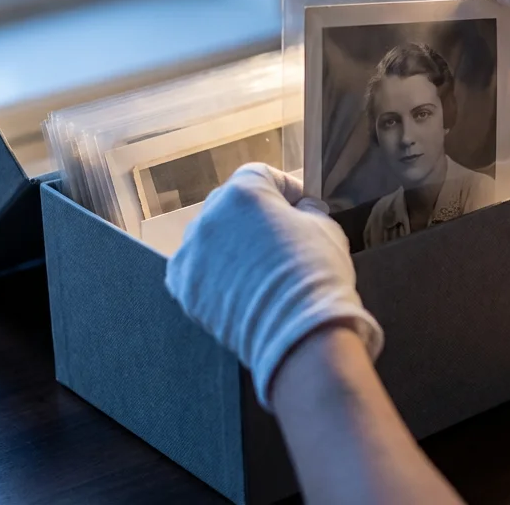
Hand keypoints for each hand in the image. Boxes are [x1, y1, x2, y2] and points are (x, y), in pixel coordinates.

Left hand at [164, 163, 383, 408]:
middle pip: (231, 205)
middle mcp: (208, 216)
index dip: (285, 190)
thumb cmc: (317, 273)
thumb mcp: (326, 226)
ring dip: (232, 246)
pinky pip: (199, 269)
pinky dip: (216, 274)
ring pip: (212, 238)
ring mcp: (191, 253)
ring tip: (259, 269)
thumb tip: (299, 210)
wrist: (298, 334)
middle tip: (280, 240)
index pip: (262, 175)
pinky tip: (241, 289)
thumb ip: (307, 209)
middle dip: (254, 217)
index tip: (301, 208)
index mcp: (243, 192)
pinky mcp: (184, 287)